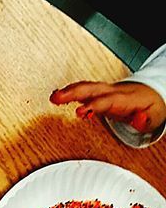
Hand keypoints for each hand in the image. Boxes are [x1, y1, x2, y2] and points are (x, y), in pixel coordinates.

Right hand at [50, 81, 165, 134]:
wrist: (151, 96)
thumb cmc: (151, 108)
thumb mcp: (154, 117)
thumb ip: (145, 120)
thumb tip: (139, 120)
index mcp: (125, 99)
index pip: (107, 101)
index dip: (93, 105)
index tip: (79, 112)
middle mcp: (114, 91)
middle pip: (92, 89)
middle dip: (74, 92)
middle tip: (56, 98)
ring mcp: (106, 91)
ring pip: (86, 87)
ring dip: (69, 91)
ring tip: (53, 97)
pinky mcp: (101, 93)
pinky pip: (85, 89)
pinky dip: (71, 91)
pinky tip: (59, 96)